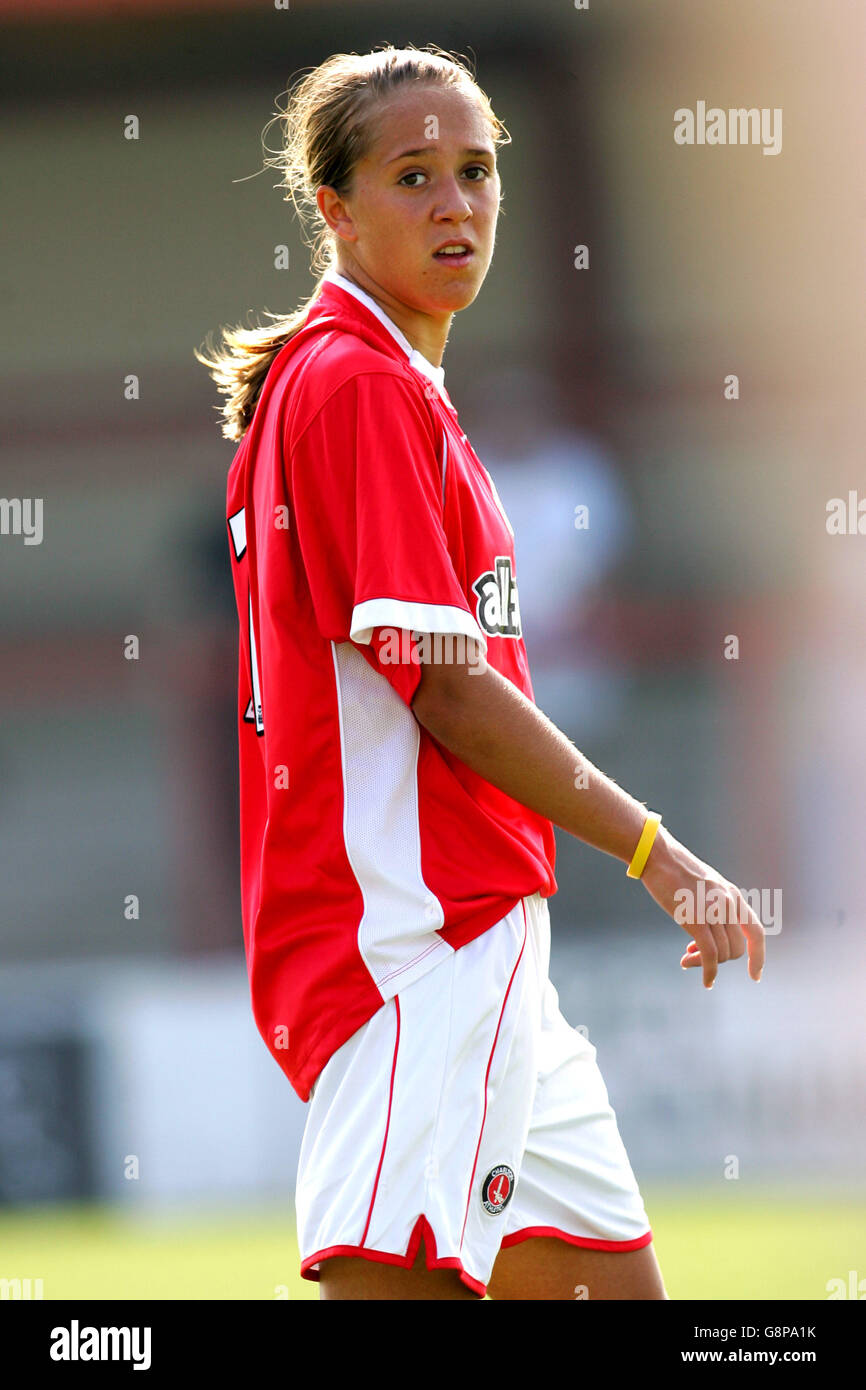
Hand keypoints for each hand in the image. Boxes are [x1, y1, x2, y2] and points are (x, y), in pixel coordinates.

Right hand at [639, 827, 764, 988]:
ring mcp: (713, 911)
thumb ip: (715, 905)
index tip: (755, 975)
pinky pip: (710, 955)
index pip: (756, 933)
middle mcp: (728, 903)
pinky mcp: (696, 919)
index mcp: (733, 895)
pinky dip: (709, 972)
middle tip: (695, 956)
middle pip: (737, 948)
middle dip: (721, 960)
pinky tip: (706, 982)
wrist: (657, 855)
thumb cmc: (675, 870)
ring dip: (706, 964)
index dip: (758, 956)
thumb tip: (711, 933)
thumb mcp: (705, 885)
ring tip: (686, 959)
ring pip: (723, 954)